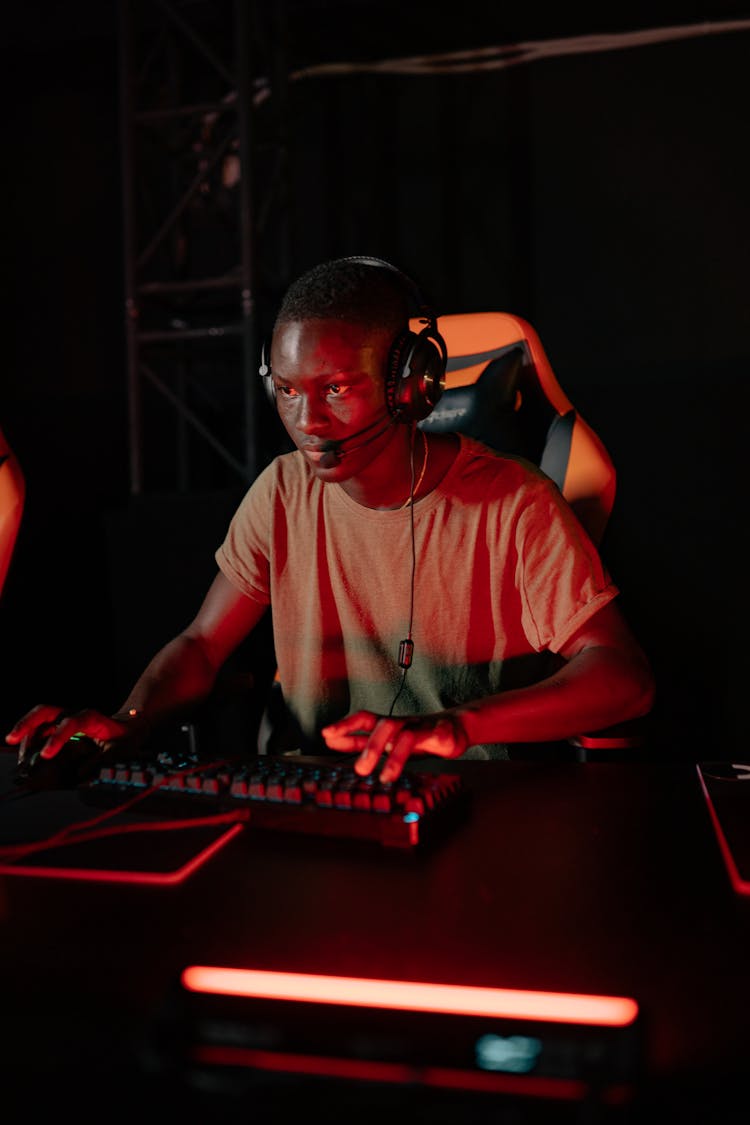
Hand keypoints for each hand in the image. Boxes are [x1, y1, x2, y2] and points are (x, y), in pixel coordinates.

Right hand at [5, 704, 131, 766]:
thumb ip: (103, 761)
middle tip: (11, 738)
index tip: (46, 754)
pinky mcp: (59, 728)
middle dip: (26, 723)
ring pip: (39, 720)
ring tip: (19, 757)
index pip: (71, 723)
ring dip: (24, 734)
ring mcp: (64, 720)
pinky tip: (25, 755)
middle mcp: (74, 715)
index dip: (57, 737)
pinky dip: (29, 741)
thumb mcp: (121, 750)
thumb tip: (81, 773)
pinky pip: (40, 730)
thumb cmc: (124, 738)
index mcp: (91, 719)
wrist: (128, 727)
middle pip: (46, 711)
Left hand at [321, 710, 468, 782]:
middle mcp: (402, 723)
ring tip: (386, 776)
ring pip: (405, 734)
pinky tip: (424, 755)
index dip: (345, 726)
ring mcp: (421, 727)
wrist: (455, 728)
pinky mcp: (441, 733)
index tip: (326, 734)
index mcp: (387, 725)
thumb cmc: (417, 737)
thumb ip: (361, 741)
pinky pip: (435, 735)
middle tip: (361, 769)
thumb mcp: (386, 742)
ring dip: (394, 755)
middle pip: (384, 725)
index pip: (363, 719)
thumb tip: (331, 741)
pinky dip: (431, 742)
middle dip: (370, 746)